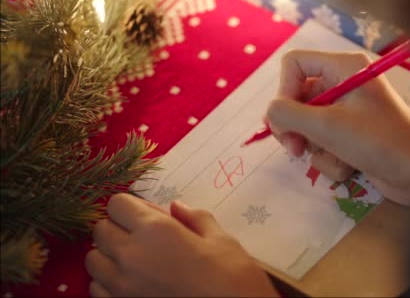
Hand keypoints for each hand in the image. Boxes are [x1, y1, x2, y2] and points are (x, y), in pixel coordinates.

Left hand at [85, 193, 278, 296]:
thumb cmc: (233, 279)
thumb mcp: (222, 241)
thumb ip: (196, 219)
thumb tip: (177, 208)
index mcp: (155, 230)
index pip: (117, 204)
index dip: (131, 206)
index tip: (146, 215)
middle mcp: (130, 255)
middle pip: (100, 230)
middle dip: (117, 227)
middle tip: (142, 236)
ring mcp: (121, 287)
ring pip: (92, 260)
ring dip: (109, 255)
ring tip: (135, 261)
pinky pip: (96, 289)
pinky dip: (107, 283)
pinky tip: (132, 284)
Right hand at [266, 50, 409, 205]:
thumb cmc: (378, 142)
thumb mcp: (326, 126)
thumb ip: (287, 114)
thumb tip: (270, 114)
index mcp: (343, 67)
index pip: (293, 64)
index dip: (283, 91)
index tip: (284, 119)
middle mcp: (344, 83)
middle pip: (296, 98)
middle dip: (295, 128)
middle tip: (296, 149)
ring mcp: (348, 111)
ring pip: (307, 126)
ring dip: (316, 149)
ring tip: (335, 159)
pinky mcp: (351, 135)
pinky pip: (323, 143)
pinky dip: (330, 159)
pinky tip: (349, 168)